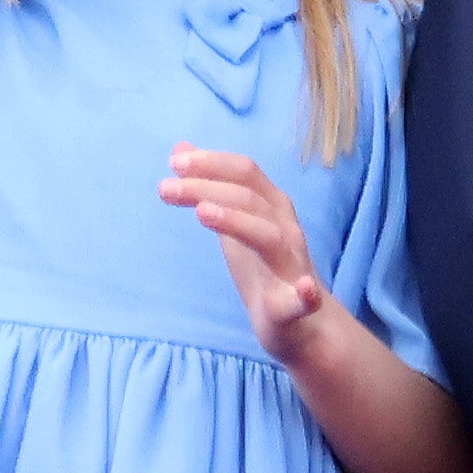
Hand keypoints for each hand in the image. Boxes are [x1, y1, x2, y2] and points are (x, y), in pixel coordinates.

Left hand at [161, 149, 338, 354]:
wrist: (301, 322)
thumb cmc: (262, 266)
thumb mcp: (232, 221)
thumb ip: (211, 187)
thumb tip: (180, 150)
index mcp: (271, 208)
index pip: (245, 172)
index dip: (212, 163)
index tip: (175, 163)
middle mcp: (285, 230)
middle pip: (250, 199)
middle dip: (207, 188)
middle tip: (165, 188)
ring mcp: (292, 267)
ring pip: (270, 237)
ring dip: (237, 222)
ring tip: (202, 214)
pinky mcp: (294, 307)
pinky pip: (305, 299)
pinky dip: (307, 295)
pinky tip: (305, 291)